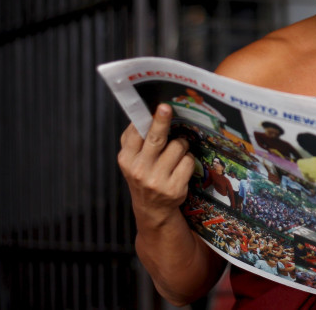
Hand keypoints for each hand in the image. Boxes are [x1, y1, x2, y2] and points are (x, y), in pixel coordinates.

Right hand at [118, 104, 194, 226]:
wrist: (152, 208)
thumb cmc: (143, 175)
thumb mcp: (131, 160)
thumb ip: (133, 138)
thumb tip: (142, 114)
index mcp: (126, 159)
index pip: (137, 134)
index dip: (148, 119)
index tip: (159, 107)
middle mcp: (139, 170)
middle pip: (156, 138)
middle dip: (163, 120)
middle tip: (166, 108)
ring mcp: (157, 180)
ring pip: (178, 147)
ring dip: (181, 145)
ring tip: (176, 153)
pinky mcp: (174, 188)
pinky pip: (188, 161)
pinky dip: (188, 160)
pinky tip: (181, 167)